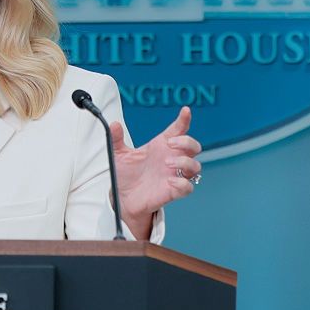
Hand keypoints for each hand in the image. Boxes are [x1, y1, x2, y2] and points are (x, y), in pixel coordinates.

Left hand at [111, 106, 201, 238]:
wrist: (123, 198)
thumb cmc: (126, 174)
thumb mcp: (118, 155)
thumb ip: (116, 138)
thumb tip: (113, 124)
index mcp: (161, 146)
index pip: (178, 130)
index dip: (184, 119)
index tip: (185, 111)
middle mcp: (171, 158)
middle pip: (193, 146)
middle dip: (187, 142)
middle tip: (170, 144)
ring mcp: (174, 175)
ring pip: (195, 165)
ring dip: (185, 162)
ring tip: (167, 163)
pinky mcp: (173, 191)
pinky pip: (188, 187)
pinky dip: (183, 183)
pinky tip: (170, 181)